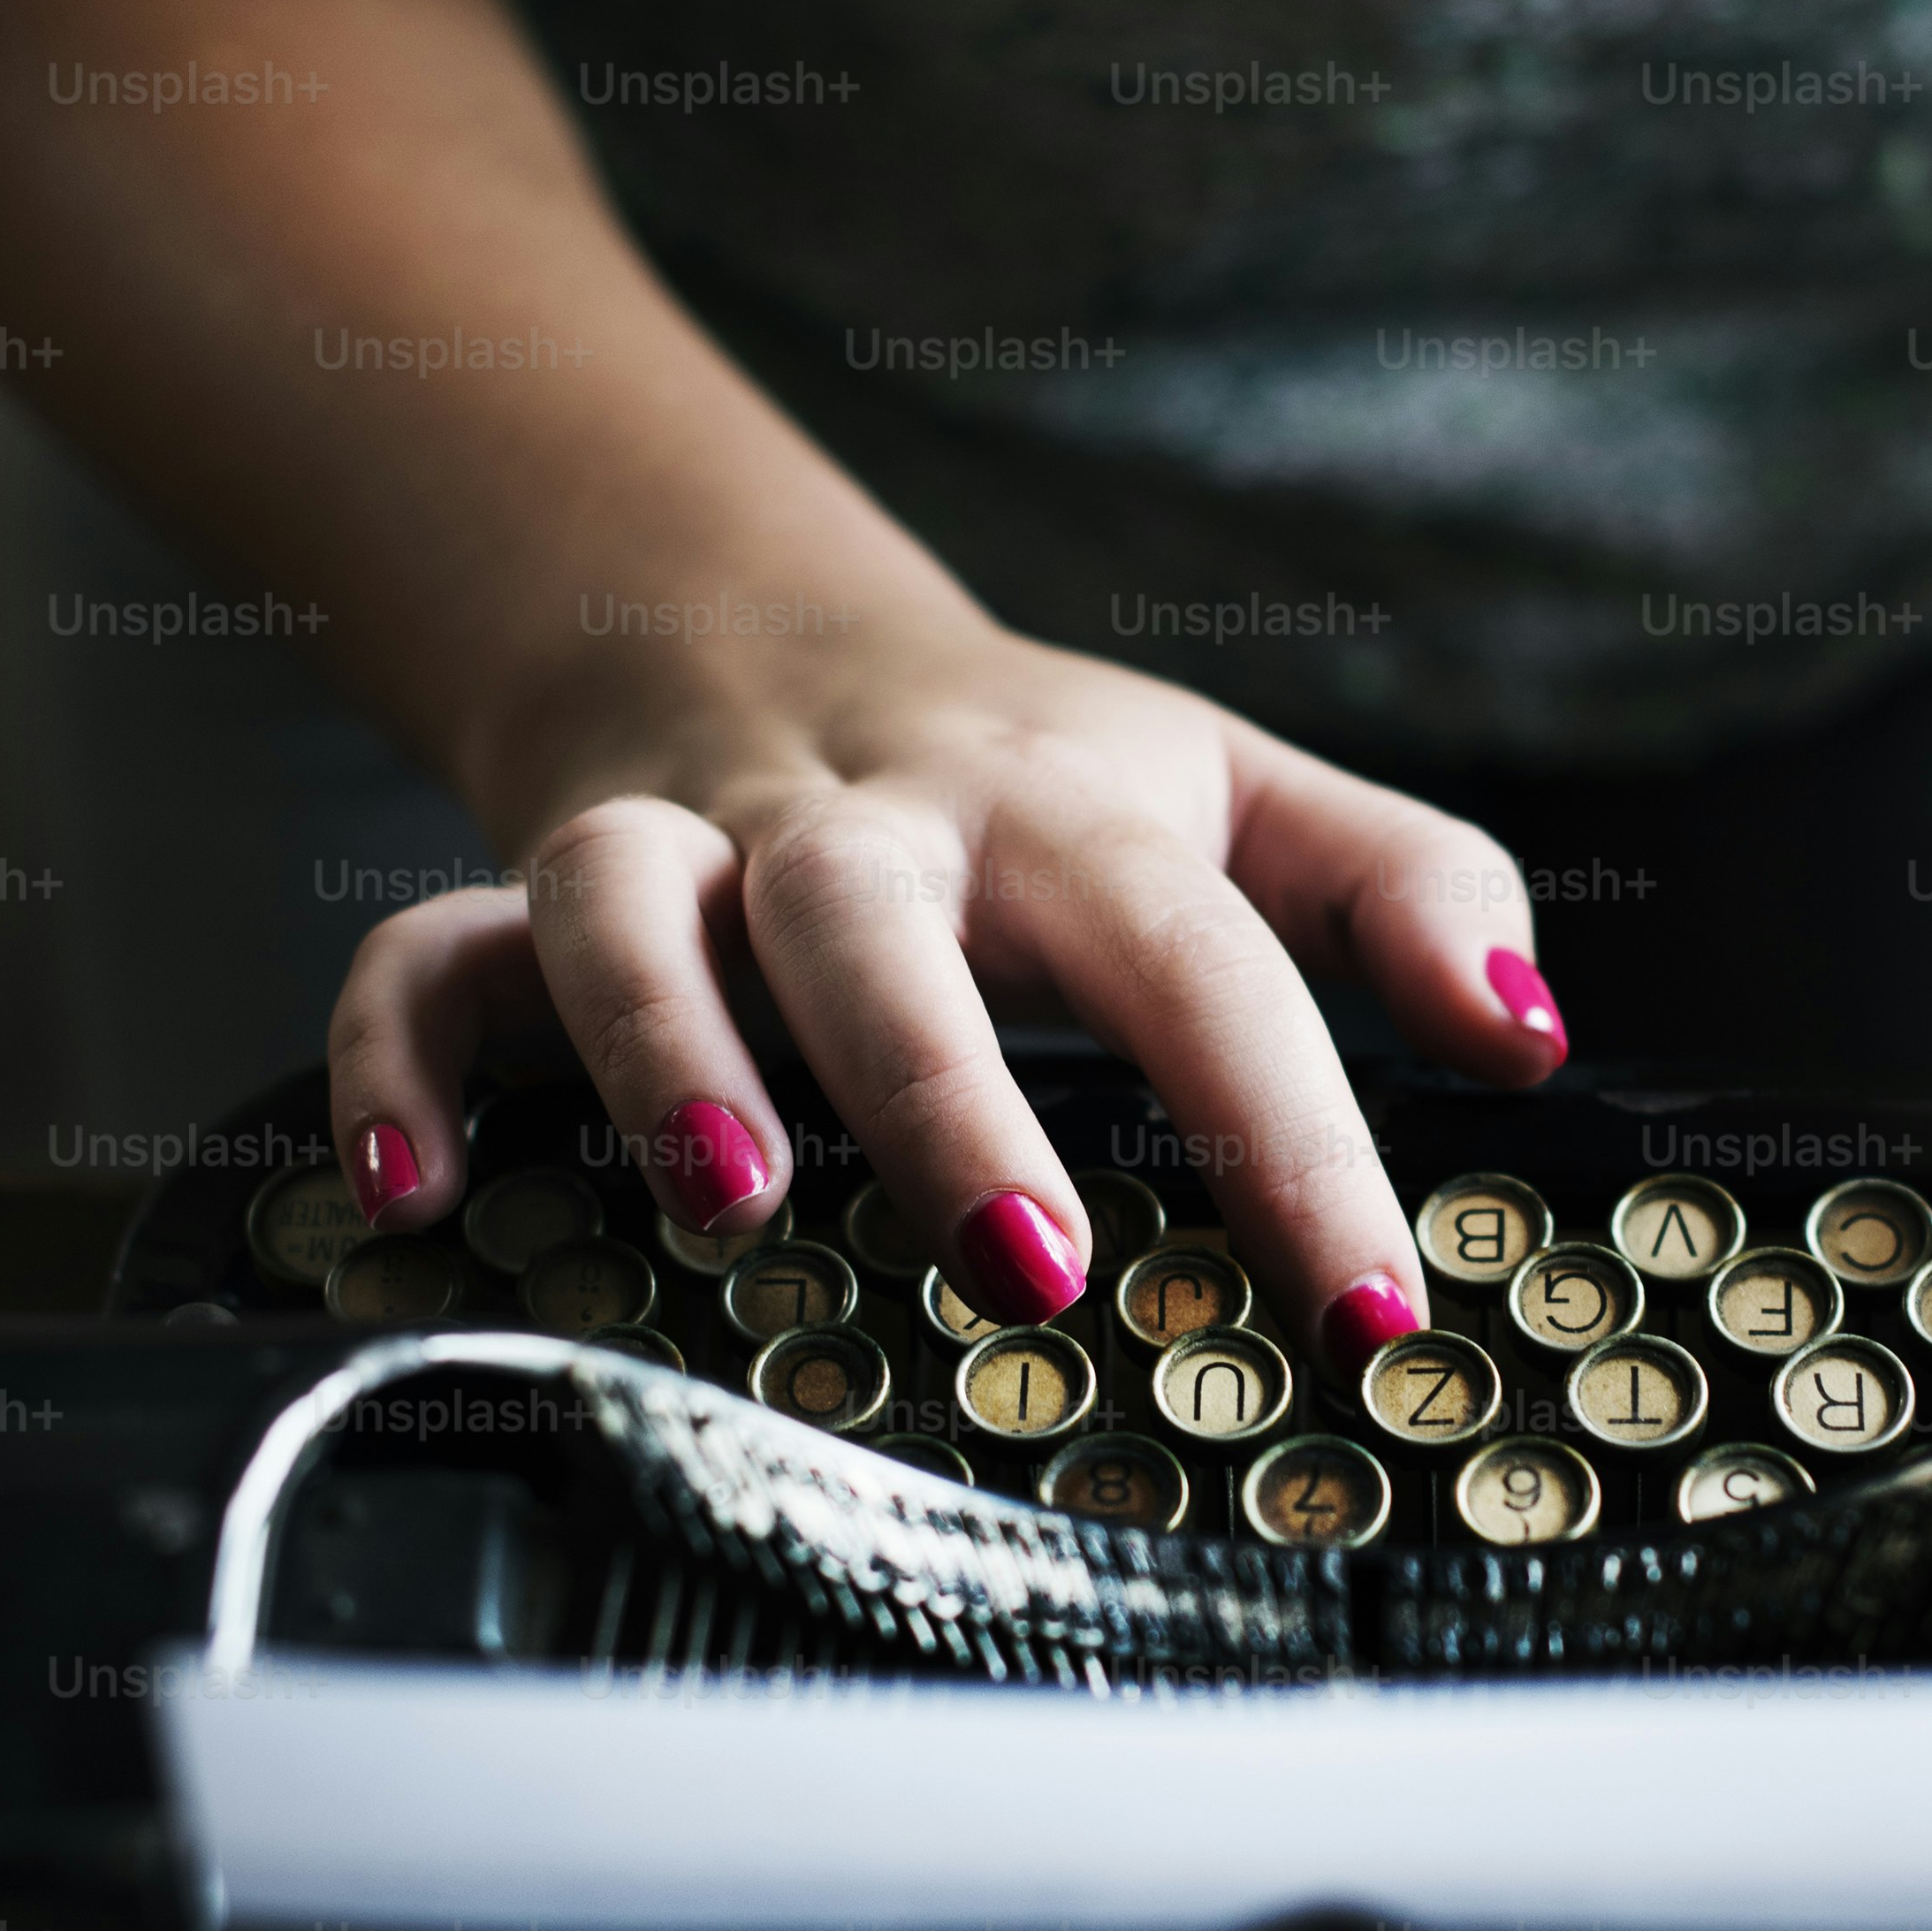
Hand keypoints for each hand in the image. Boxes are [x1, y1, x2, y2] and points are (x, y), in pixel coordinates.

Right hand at [324, 618, 1564, 1358]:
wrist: (741, 615)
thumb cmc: (1025, 772)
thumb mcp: (1237, 791)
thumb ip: (1410, 890)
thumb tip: (1535, 1035)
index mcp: (1057, 813)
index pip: (1203, 962)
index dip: (1296, 1133)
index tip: (1367, 1314)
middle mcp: (854, 825)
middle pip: (884, 925)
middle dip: (949, 1089)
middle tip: (1030, 1263)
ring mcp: (670, 850)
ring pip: (627, 910)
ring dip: (663, 1052)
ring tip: (728, 1209)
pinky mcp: (516, 893)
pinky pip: (421, 960)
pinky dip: (396, 1063)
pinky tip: (418, 1194)